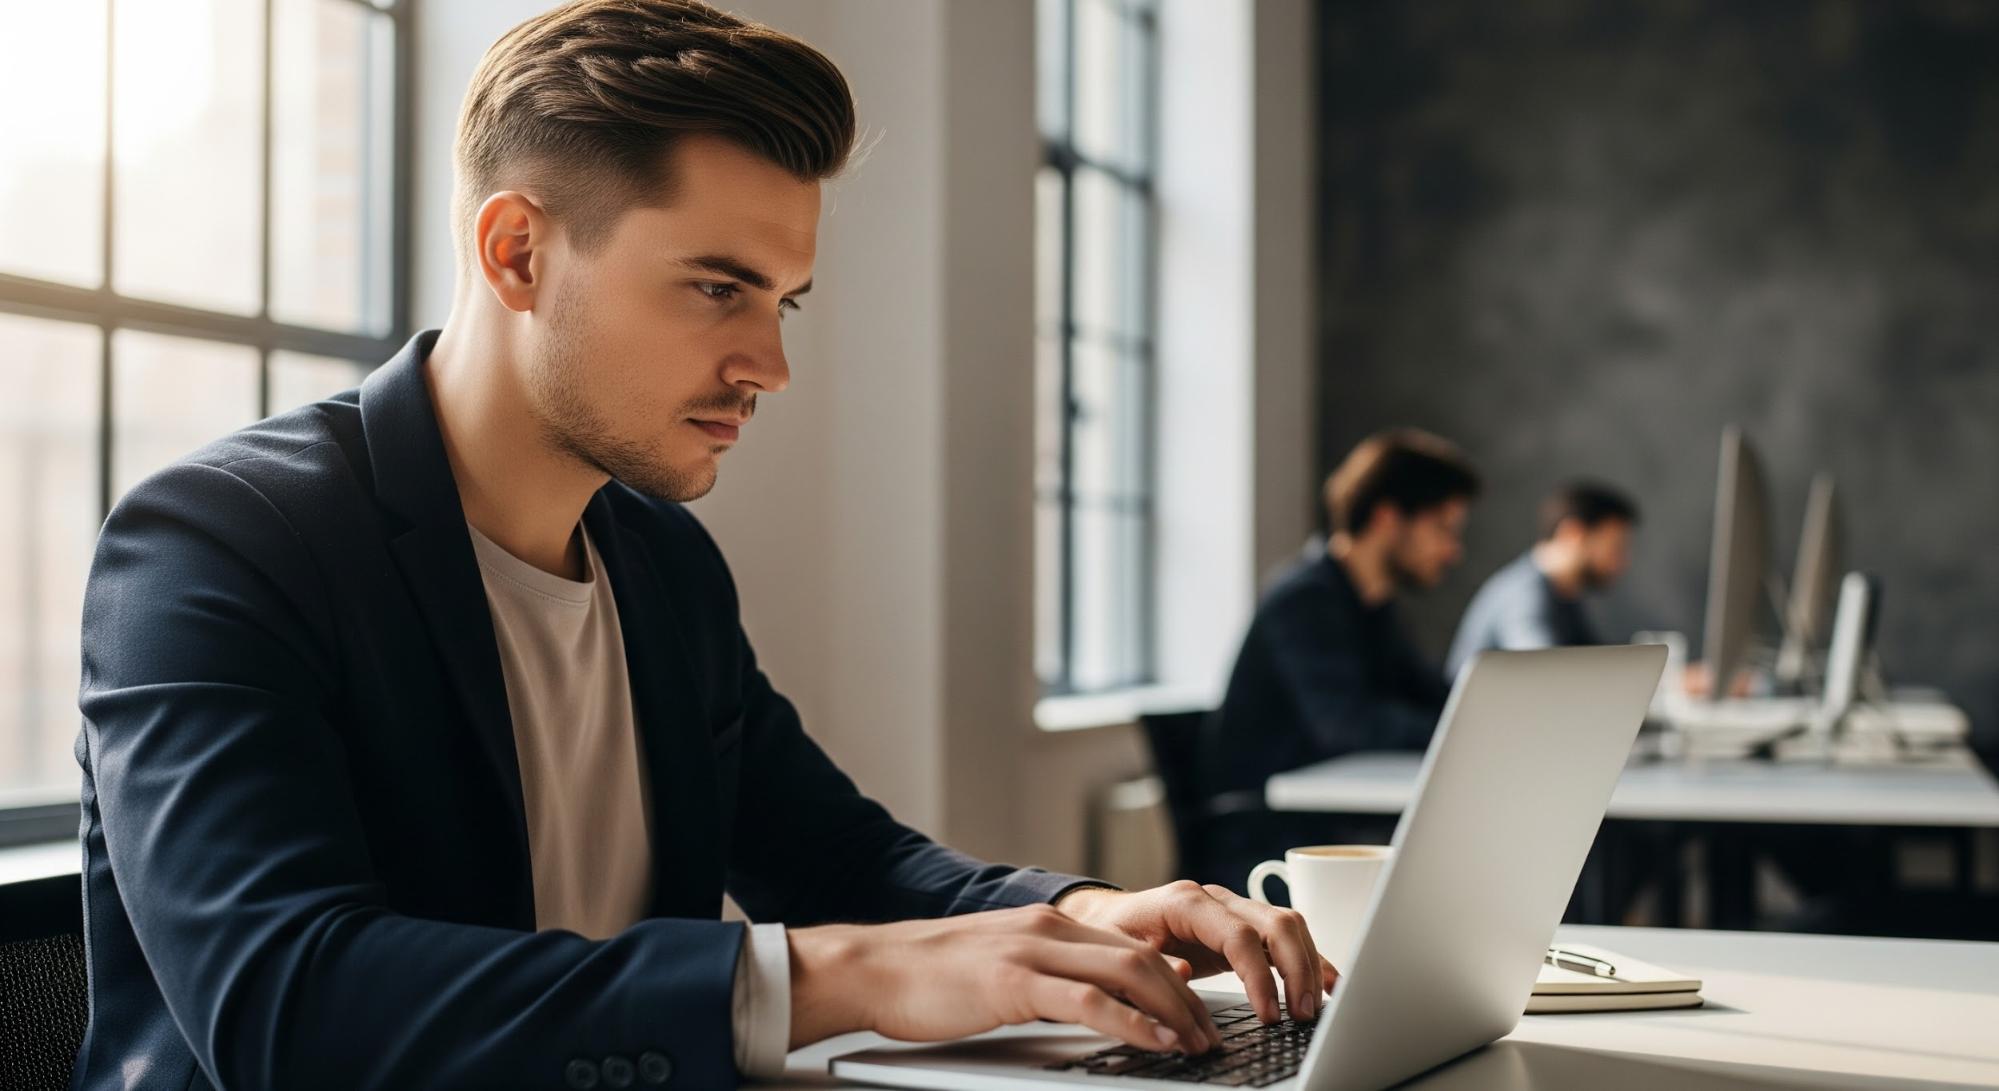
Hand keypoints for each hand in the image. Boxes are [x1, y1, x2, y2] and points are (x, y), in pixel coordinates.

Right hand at [787, 904, 1224, 1054]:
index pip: (1132, 949)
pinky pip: (1089, 1000)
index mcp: (1049, 926)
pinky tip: (1156, 1041)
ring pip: (1128, 972)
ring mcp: (1032, 951)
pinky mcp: (1014, 981)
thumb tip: (1097, 1004)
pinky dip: (1132, 1021)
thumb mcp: (1003, 970)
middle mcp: (1049, 929)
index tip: (1199, 1016)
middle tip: (1211, 1037)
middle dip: (1188, 1000)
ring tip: (1196, 1043)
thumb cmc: (930, 979)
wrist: (873, 969)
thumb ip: (1049, 978)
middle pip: (1143, 958)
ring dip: (1172, 1011)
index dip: (1176, 983)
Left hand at [1054, 881, 1336, 1023]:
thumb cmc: (1111, 934)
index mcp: (1186, 903)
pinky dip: (1309, 957)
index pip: (1240, 935)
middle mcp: (1216, 899)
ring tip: (1315, 1006)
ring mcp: (1232, 909)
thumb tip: (1184, 974)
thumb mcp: (1119, 952)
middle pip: (1275, 923)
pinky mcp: (1242, 926)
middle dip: (1296, 970)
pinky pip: (1285, 936)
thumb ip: (1151, 963)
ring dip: (1308, 964)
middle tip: (1301, 1014)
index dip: (1260, 976)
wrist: (1107, 918)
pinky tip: (1327, 981)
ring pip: (1287, 925)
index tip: (1268, 1014)